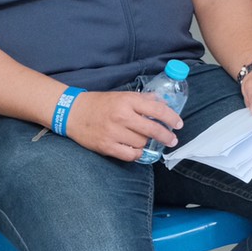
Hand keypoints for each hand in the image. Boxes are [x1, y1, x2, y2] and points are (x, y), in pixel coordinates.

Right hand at [63, 90, 182, 161]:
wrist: (72, 112)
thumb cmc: (100, 103)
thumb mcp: (122, 95)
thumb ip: (143, 100)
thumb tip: (163, 104)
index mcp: (127, 101)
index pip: (157, 110)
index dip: (171, 118)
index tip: (179, 124)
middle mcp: (122, 116)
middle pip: (152, 130)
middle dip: (166, 136)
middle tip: (172, 140)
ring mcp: (113, 132)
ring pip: (141, 143)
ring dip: (146, 143)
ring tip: (143, 140)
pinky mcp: (106, 146)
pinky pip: (129, 155)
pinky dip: (136, 153)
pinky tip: (136, 149)